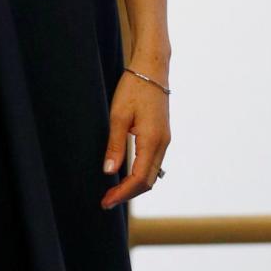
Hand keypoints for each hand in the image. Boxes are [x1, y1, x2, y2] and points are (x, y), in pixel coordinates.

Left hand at [100, 70, 170, 209]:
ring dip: (135, 186)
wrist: (152, 70)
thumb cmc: (133, 89)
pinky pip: (154, 163)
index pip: (139, 179)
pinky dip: (141, 175)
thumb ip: (115, 145)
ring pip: (153, 174)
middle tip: (107, 200)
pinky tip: (126, 175)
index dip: (123, 193)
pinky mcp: (162, 136)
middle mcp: (162, 143)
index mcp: (152, 140)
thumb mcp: (118, 116)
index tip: (106, 201)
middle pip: (148, 181)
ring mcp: (164, 140)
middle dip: (128, 194)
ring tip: (114, 191)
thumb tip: (109, 171)